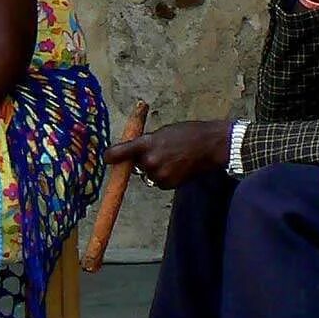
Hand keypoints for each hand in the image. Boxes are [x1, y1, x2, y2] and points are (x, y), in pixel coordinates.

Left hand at [104, 120, 231, 190]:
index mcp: (145, 143)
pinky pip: (159, 183)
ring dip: (154, 170)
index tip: (108, 159)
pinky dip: (164, 177)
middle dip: (141, 161)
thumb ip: (145, 143)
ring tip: (172, 159)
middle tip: (159, 152)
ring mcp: (158, 174)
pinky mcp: (168, 184)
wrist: (210, 145)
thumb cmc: (187, 134)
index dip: (110, 157)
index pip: (118, 153)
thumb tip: (132, 153)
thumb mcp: (162, 132)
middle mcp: (149, 160)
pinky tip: (177, 167)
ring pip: (147, 175)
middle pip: (134, 165)